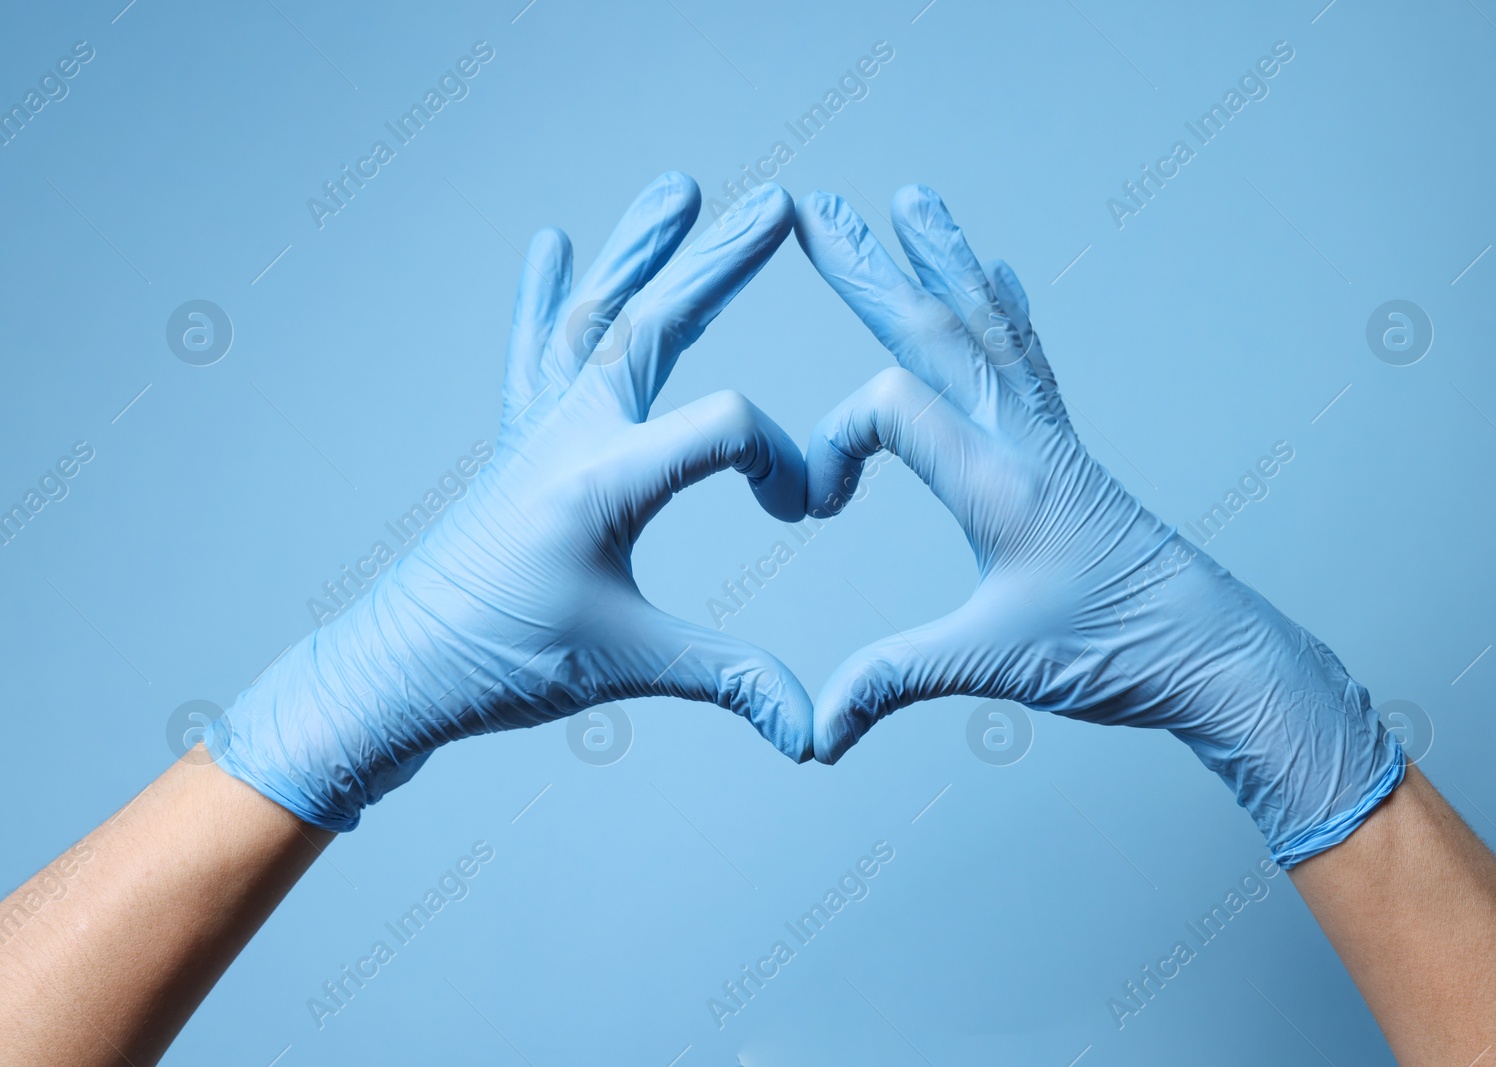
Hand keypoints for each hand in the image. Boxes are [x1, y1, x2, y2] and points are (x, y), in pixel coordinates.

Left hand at [208, 174, 812, 830]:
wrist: (399, 669)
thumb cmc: (504, 661)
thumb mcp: (630, 666)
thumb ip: (731, 680)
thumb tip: (812, 735)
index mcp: (602, 478)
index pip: (727, 427)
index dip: (787, 463)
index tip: (803, 511)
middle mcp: (567, 433)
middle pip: (656, 322)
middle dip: (722, 260)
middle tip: (776, 202)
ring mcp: (537, 429)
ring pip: (594, 315)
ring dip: (638, 251)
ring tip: (675, 188)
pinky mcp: (518, 443)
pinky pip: (533, 352)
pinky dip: (544, 297)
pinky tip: (547, 244)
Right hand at [795, 185, 1401, 865]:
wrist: (1211, 650)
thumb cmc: (1114, 650)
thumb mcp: (992, 666)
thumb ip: (893, 682)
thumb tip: (817, 734)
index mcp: (999, 481)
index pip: (890, 408)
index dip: (835, 443)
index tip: (820, 507)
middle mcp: (1024, 440)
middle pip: (937, 329)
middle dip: (869, 268)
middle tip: (818, 208)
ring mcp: (1048, 436)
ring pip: (986, 324)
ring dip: (942, 258)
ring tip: (913, 198)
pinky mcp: (1063, 449)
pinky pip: (1028, 356)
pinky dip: (1003, 306)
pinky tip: (998, 270)